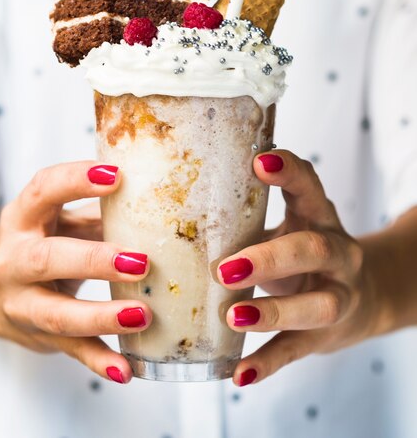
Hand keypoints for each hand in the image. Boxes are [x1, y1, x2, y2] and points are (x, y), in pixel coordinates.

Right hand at [0, 161, 151, 383]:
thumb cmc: (47, 241)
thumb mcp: (64, 219)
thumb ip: (102, 211)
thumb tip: (164, 199)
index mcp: (23, 217)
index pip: (43, 190)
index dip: (75, 181)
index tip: (117, 177)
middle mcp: (14, 259)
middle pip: (46, 258)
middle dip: (93, 260)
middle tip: (140, 262)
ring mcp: (22, 302)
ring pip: (55, 313)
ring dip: (100, 316)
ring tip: (142, 315)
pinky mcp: (38, 335)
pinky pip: (70, 350)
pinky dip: (99, 360)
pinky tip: (126, 368)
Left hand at [217, 151, 375, 386]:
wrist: (362, 297)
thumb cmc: (304, 254)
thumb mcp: (289, 227)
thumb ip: (248, 217)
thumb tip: (173, 202)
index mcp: (319, 218)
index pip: (310, 186)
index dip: (289, 172)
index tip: (259, 160)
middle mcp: (336, 254)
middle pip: (313, 249)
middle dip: (270, 258)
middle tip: (225, 268)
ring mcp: (337, 296)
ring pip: (315, 305)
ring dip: (272, 312)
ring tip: (233, 316)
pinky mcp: (326, 336)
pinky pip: (298, 349)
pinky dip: (268, 362)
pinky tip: (239, 373)